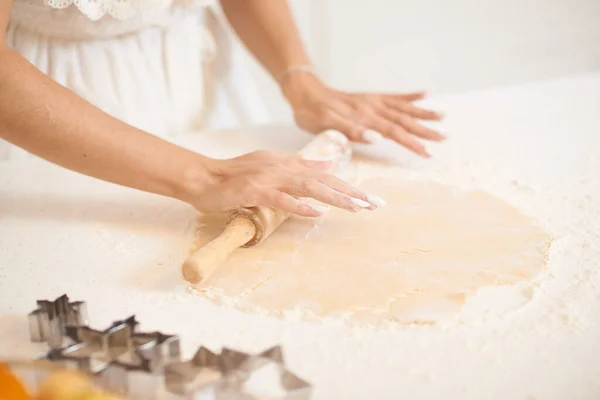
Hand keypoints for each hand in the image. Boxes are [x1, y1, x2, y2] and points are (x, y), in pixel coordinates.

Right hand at [183, 151, 382, 216]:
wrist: (202, 177)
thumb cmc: (235, 176)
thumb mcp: (271, 166)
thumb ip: (300, 166)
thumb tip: (329, 164)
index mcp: (287, 163)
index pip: (324, 175)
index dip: (349, 186)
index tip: (370, 199)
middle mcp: (282, 167)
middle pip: (323, 180)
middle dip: (351, 192)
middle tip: (375, 205)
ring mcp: (268, 178)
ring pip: (308, 187)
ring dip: (334, 197)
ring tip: (356, 208)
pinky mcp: (254, 190)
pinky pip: (280, 199)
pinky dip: (299, 206)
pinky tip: (317, 213)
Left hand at [282, 73, 444, 157]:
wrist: (304, 92)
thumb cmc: (312, 113)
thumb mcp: (325, 125)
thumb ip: (351, 131)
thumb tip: (376, 138)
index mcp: (364, 118)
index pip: (394, 132)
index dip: (413, 143)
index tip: (429, 153)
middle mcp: (372, 108)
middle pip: (404, 121)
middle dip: (424, 131)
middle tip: (444, 140)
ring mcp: (372, 101)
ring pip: (403, 108)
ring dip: (422, 113)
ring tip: (442, 117)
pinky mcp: (370, 97)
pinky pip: (393, 96)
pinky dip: (409, 95)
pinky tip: (424, 93)